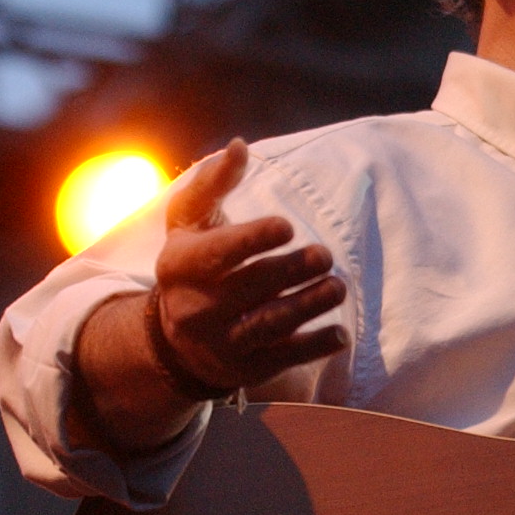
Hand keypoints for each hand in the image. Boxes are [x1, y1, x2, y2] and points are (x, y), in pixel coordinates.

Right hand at [151, 138, 347, 392]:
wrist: (175, 339)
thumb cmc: (193, 264)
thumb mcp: (190, 222)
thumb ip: (214, 183)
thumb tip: (240, 145)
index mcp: (181, 265)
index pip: (217, 254)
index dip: (252, 240)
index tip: (286, 227)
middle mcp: (196, 307)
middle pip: (251, 287)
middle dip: (291, 270)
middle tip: (324, 255)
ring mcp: (220, 341)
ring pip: (269, 324)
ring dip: (308, 306)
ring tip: (337, 287)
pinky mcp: (245, 368)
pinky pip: (282, 359)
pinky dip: (314, 347)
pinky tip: (340, 334)